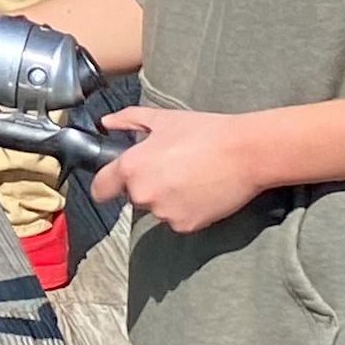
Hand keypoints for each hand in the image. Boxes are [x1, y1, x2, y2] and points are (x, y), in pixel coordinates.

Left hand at [89, 105, 265, 233]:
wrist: (244, 153)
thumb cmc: (203, 131)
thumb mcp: (162, 119)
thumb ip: (128, 120)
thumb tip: (107, 123)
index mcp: (131, 167)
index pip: (100, 188)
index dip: (105, 184)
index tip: (112, 182)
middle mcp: (142, 194)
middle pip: (132, 196)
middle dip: (145, 184)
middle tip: (169, 167)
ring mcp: (164, 213)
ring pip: (156, 208)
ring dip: (165, 198)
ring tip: (189, 176)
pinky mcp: (185, 226)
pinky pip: (177, 219)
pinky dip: (185, 209)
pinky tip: (200, 191)